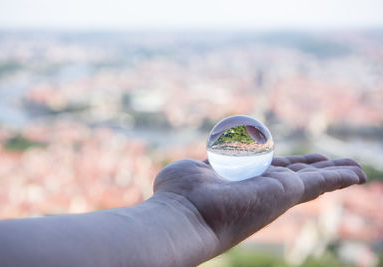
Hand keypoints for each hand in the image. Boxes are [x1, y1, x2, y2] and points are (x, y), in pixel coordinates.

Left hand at [153, 154, 365, 253]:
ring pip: (314, 180)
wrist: (183, 217)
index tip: (300, 162)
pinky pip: (322, 182)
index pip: (271, 171)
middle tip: (335, 164)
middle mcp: (263, 189)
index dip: (288, 165)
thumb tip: (198, 168)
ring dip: (336, 172)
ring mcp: (276, 191)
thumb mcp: (192, 173)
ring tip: (356, 169)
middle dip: (317, 169)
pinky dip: (341, 176)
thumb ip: (200, 169)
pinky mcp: (287, 191)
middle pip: (297, 176)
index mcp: (244, 182)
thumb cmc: (178, 197)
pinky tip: (358, 174)